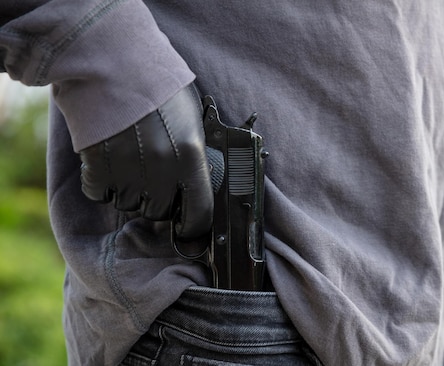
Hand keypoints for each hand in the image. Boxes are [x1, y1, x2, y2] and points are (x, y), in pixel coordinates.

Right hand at [79, 84, 212, 239]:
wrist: (115, 59)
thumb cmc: (158, 84)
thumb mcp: (192, 118)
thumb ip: (195, 153)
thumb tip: (199, 179)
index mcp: (192, 157)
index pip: (199, 213)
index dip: (193, 224)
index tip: (187, 224)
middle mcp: (162, 170)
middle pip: (160, 211)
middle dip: (158, 201)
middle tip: (152, 179)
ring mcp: (128, 170)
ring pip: (129, 204)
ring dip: (129, 191)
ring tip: (128, 161)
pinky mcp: (97, 165)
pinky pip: (100, 193)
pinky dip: (102, 183)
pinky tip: (107, 161)